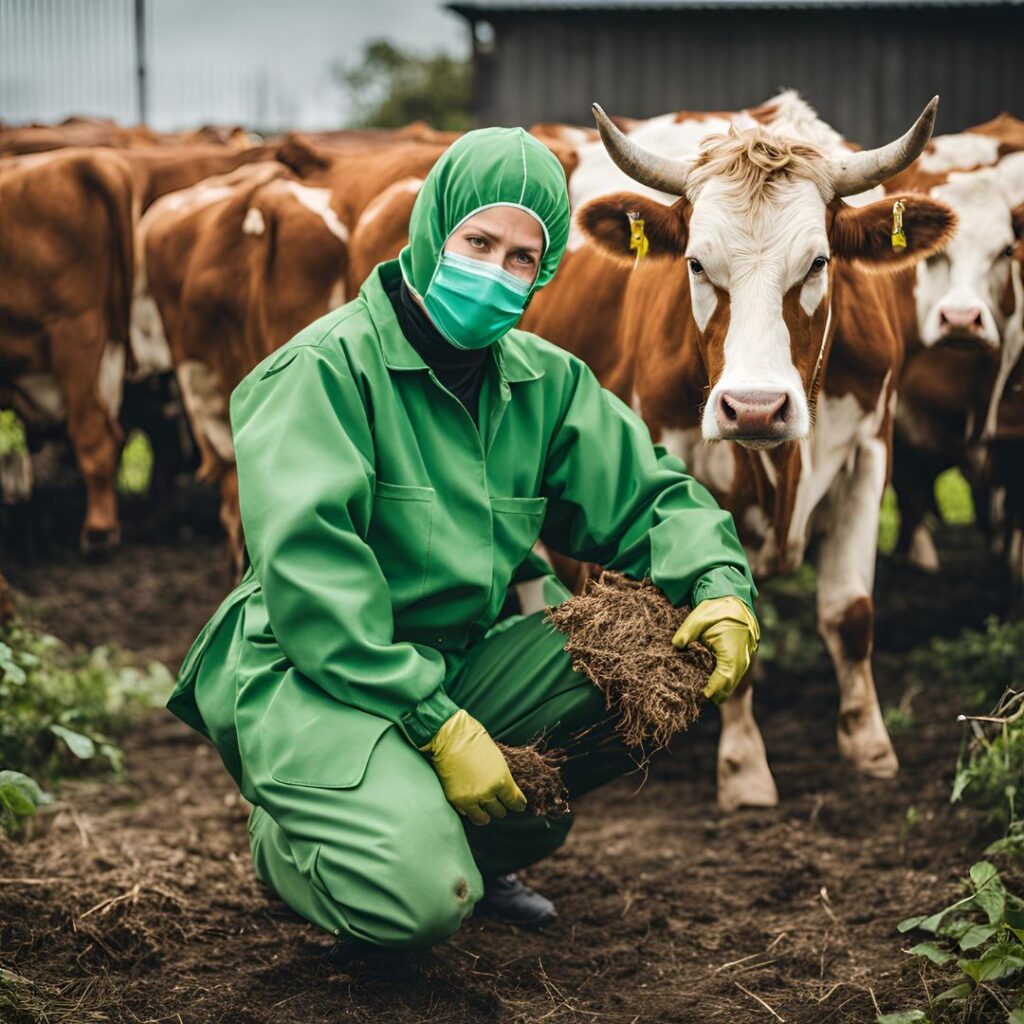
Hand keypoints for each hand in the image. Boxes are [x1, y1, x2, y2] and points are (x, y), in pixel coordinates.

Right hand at [419, 709, 526, 824]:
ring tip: (484, 807)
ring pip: (483, 819)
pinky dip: (470, 809)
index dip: (518, 804)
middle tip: (498, 801)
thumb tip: (506, 788)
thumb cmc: (474, 739)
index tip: (518, 805)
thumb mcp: (497, 757)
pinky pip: (467, 813)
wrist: (449, 735)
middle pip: (500, 812)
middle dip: (501, 806)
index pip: (515, 802)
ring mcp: (471, 798)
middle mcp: (488, 792)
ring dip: (486, 813)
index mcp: (502, 779)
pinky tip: (470, 801)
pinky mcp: (456, 800)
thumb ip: (502, 776)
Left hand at [671, 596, 759, 704]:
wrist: (734, 596)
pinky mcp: (746, 651)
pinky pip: (738, 669)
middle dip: (720, 691)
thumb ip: (687, 632)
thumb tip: (676, 645)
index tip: (705, 695)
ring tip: (710, 695)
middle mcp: (743, 653)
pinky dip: (729, 676)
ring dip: (725, 685)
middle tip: (704, 699)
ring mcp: (747, 653)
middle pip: (732, 681)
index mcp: (732, 648)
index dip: (715, 688)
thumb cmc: (716, 606)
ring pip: (736, 676)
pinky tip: (717, 680)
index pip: (725, 676)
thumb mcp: (699, 617)